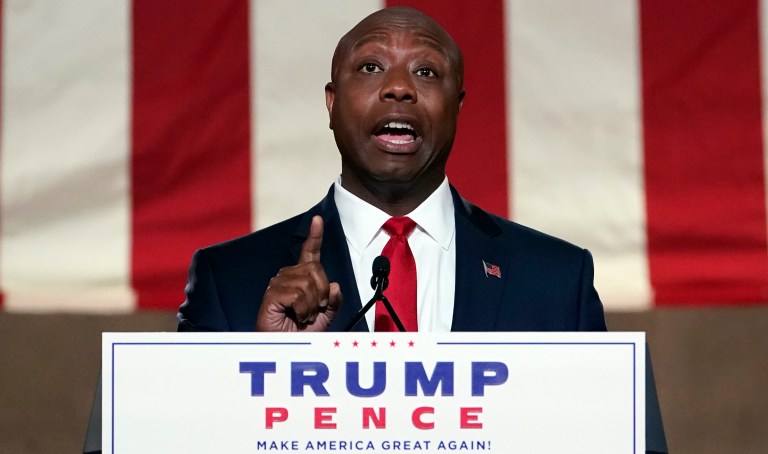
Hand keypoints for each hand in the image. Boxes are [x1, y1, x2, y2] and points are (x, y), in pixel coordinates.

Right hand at [255, 215, 342, 331]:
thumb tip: (335, 285)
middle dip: (322, 293)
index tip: (318, 220)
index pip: (309, 252)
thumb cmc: (302, 334)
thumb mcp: (326, 317)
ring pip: (308, 282)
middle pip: (315, 269)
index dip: (315, 236)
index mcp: (302, 277)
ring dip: (312, 305)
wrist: (286, 349)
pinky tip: (296, 317)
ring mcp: (278, 283)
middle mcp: (288, 275)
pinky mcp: (271, 294)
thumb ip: (334, 301)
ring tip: (304, 316)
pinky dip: (303, 309)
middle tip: (314, 311)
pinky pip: (298, 293)